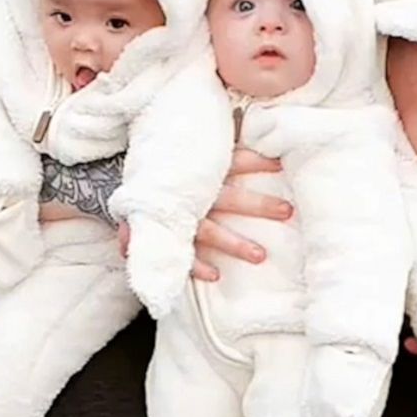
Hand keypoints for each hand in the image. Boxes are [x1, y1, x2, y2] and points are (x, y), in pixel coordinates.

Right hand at [119, 147, 291, 280]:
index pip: (233, 161)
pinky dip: (196, 265)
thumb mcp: (195, 156)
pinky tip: (215, 274)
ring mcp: (178, 216)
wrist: (129, 187)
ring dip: (234, 243)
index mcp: (202, 169)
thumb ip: (223, 151)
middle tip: (287, 211)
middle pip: (230, 198)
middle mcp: (193, 192)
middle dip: (258, 205)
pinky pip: (181, 254)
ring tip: (260, 255)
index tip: (281, 164)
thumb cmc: (172, 171)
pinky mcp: (165, 236)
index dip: (257, 162)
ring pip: (209, 230)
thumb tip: (265, 142)